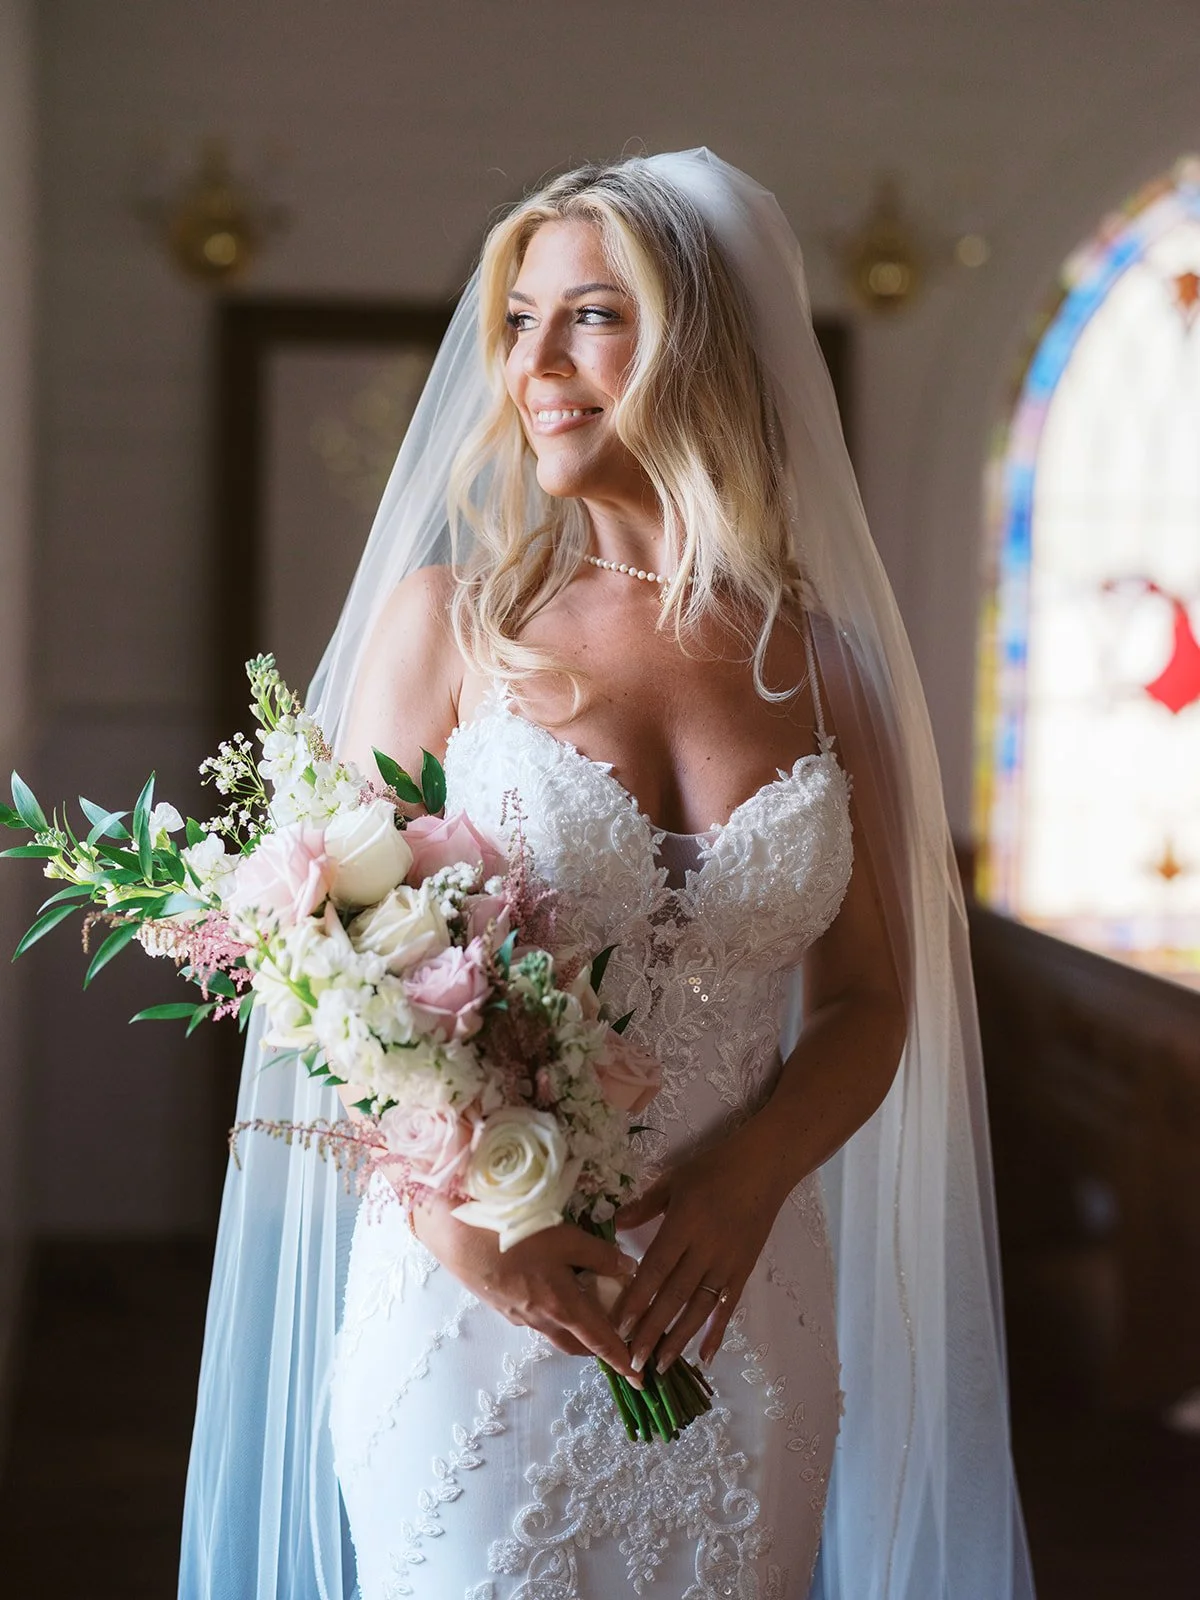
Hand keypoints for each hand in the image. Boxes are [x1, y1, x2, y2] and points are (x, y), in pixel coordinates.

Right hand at [413, 1194, 643, 1386]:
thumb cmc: (515, 1235)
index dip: (623, 1360)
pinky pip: (536, 1319)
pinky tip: (552, 1289)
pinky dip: (553, 1314)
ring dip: (575, 1330)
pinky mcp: (502, 1306)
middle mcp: (542, 1320)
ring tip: (588, 1309)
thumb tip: (628, 1268)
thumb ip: (600, 1255)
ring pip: (556, 1332)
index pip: (601, 1341)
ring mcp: (519, 1317)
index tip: (641, 1379)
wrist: (458, 1238)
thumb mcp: (566, 1238)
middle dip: (600, 1348)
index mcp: (563, 1308)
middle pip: (578, 1345)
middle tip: (617, 1339)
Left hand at [613, 1122, 787, 1374]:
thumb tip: (614, 1225)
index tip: (617, 1326)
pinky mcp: (744, 1270)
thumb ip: (645, 1206)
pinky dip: (717, 1332)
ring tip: (660, 1364)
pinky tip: (706, 1356)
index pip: (655, 1270)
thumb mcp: (674, 1180)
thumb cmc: (713, 1168)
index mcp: (683, 1224)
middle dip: (651, 1330)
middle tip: (633, 1360)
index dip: (636, 1300)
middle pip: (674, 1296)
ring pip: (699, 1308)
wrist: (764, 1166)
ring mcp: (727, 1263)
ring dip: (679, 1338)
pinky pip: (728, 1307)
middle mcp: (705, 1249)